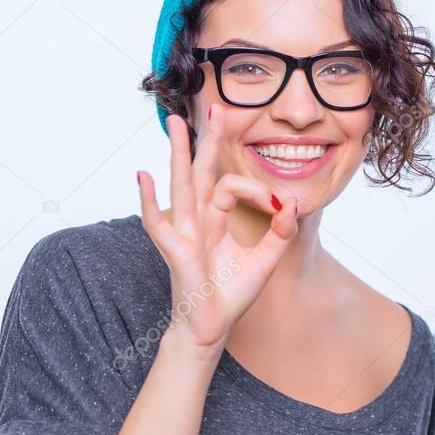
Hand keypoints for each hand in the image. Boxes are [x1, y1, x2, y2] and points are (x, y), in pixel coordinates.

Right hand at [136, 106, 298, 354]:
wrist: (213, 327)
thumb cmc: (231, 294)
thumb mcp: (265, 259)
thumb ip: (280, 231)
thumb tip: (290, 200)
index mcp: (215, 218)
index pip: (231, 186)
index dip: (256, 189)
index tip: (278, 206)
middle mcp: (197, 219)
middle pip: (201, 171)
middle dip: (208, 139)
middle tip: (214, 107)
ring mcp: (184, 232)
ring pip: (181, 185)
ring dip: (179, 154)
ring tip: (176, 124)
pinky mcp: (175, 251)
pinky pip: (158, 223)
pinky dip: (149, 200)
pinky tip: (144, 176)